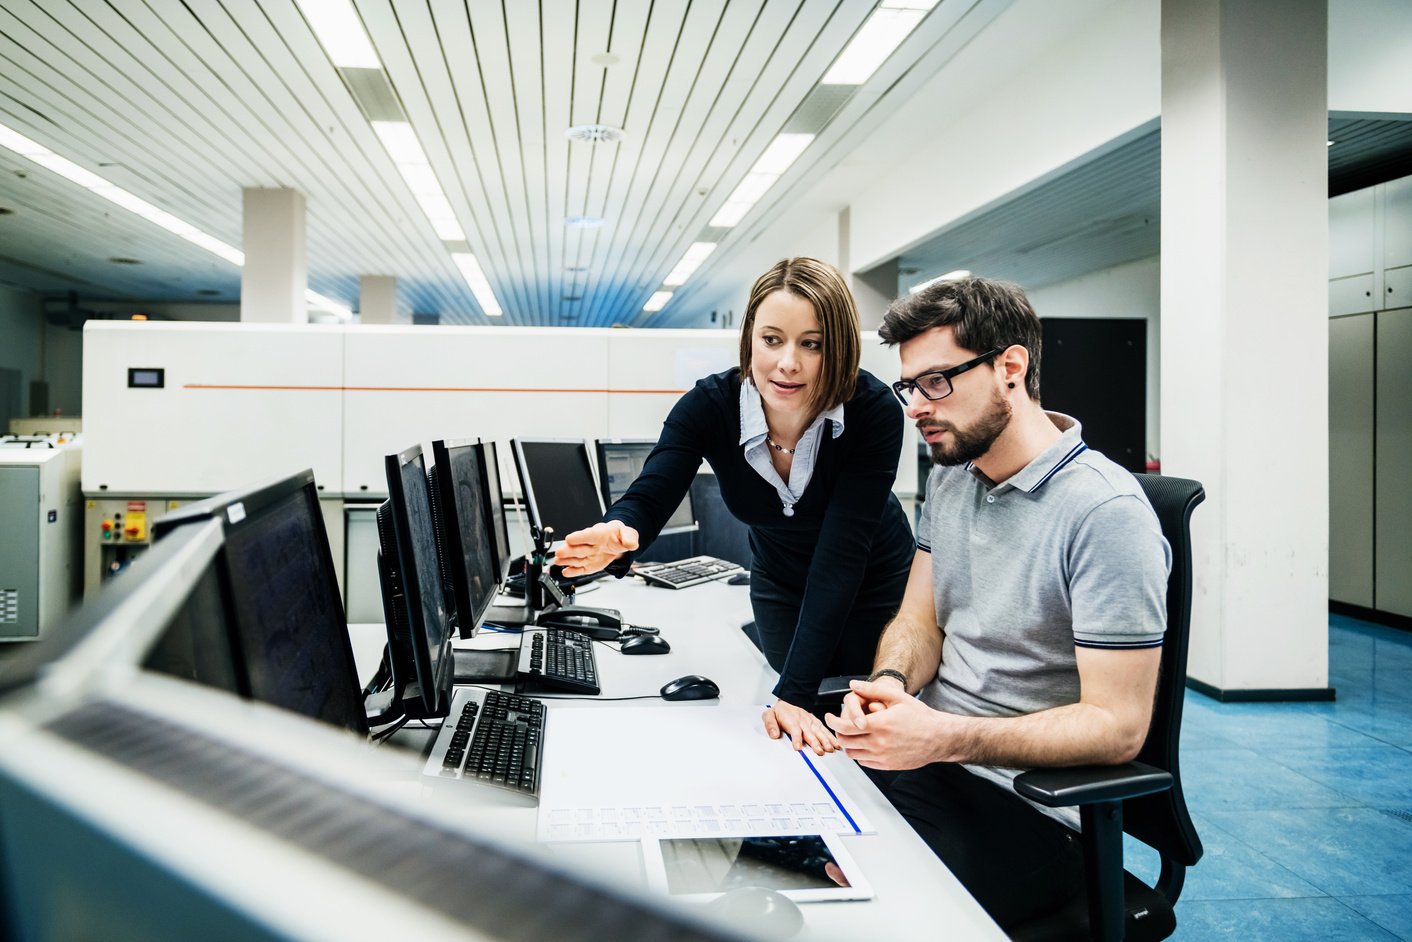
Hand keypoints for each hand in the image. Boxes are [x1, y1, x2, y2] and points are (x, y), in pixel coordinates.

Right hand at [552, 521, 638, 576]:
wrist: (618, 542)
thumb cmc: (618, 535)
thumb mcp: (627, 533)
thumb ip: (629, 538)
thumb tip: (631, 543)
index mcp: (599, 534)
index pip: (588, 535)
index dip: (579, 537)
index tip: (570, 539)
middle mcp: (591, 544)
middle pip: (579, 547)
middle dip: (569, 550)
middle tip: (559, 552)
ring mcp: (589, 554)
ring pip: (577, 558)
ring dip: (567, 560)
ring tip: (558, 561)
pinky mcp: (589, 564)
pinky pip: (581, 568)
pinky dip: (573, 571)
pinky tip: (565, 572)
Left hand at [763, 699, 838, 755]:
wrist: (788, 701)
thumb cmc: (779, 712)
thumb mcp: (769, 715)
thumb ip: (770, 725)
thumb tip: (774, 734)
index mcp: (791, 720)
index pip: (794, 730)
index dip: (796, 738)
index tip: (798, 747)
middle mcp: (802, 720)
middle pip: (809, 732)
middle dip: (815, 742)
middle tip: (819, 752)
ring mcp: (811, 721)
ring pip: (819, 731)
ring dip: (825, 740)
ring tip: (830, 749)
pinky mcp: (816, 722)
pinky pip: (824, 729)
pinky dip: (831, 736)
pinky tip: (836, 743)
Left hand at [825, 679, 943, 769]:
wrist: (938, 738)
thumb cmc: (920, 716)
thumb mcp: (897, 697)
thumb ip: (873, 690)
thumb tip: (853, 685)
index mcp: (879, 725)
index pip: (845, 727)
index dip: (832, 722)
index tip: (829, 717)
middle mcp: (878, 743)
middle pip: (845, 742)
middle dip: (838, 732)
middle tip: (839, 725)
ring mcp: (882, 757)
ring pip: (852, 754)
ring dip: (847, 744)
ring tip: (851, 734)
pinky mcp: (887, 765)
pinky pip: (864, 762)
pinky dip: (859, 753)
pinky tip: (864, 743)